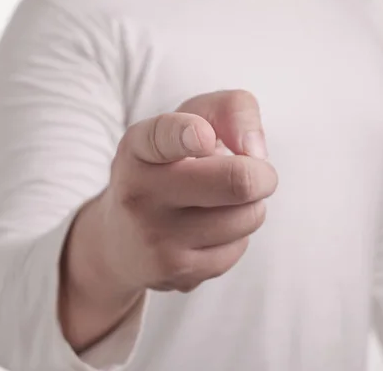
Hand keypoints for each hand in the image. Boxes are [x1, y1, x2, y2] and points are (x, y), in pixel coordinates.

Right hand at [93, 90, 277, 293]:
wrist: (119, 240)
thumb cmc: (168, 167)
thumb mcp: (188, 122)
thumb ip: (230, 109)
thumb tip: (256, 150)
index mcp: (138, 147)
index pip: (162, 137)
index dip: (187, 134)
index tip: (204, 137)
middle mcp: (140, 192)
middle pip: (236, 181)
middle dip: (263, 174)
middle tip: (259, 173)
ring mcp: (156, 238)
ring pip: (247, 216)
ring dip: (250, 205)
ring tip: (223, 202)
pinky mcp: (176, 273)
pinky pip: (239, 248)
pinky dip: (238, 235)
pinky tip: (211, 231)